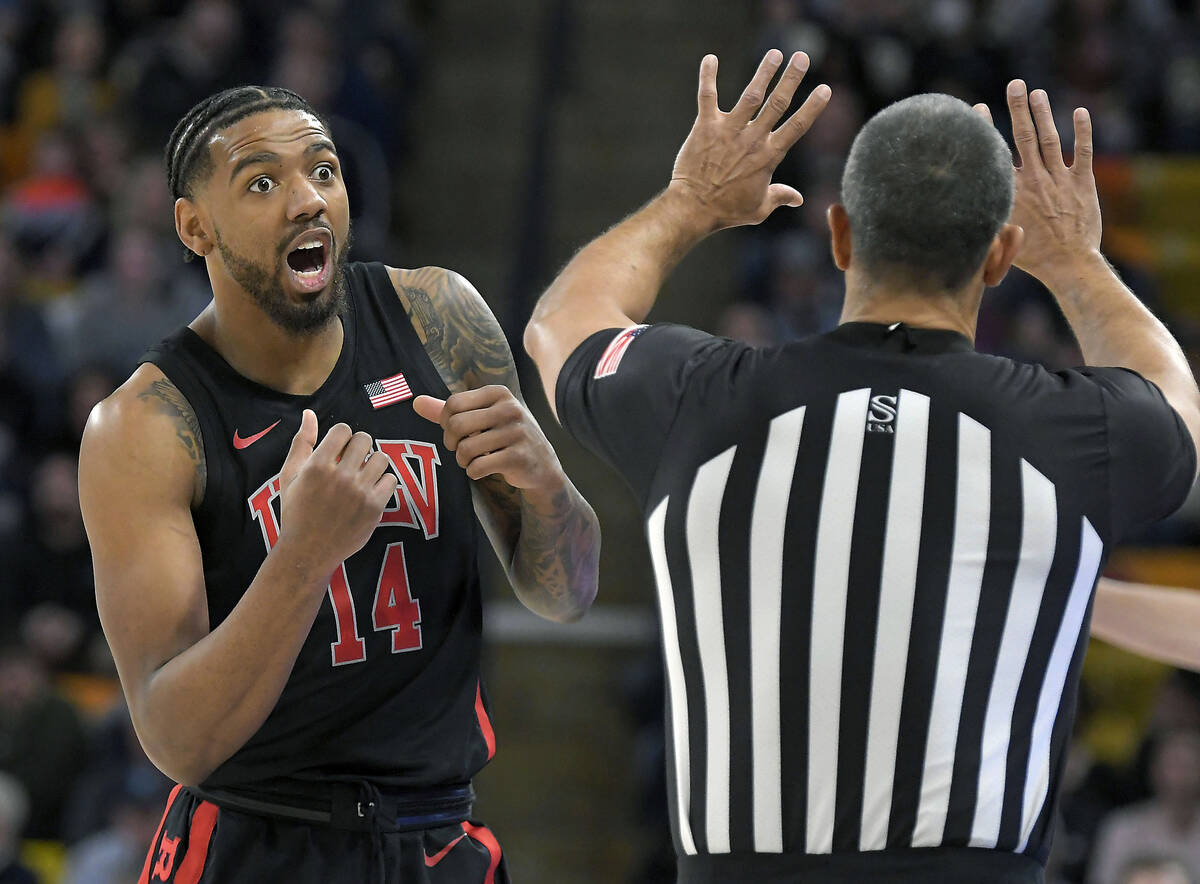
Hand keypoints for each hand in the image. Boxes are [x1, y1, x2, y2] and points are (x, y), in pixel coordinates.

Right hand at [277, 409, 398, 572]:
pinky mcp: (374, 508)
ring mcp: (359, 492)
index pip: (344, 430)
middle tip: (351, 463)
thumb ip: (302, 442)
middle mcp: (340, 477)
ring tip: (362, 476)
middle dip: (359, 447)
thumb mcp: (290, 476)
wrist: (307, 552)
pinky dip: (383, 482)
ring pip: (381, 458)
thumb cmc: (295, 511)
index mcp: (317, 466)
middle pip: (365, 440)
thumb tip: (309, 413)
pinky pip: (391, 480)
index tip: (338, 452)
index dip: (342, 438)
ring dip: (373, 463)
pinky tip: (370, 490)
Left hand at [413, 387, 560, 490]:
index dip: (445, 422)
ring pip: (465, 449)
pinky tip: (482, 469)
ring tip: (469, 460)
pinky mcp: (518, 457)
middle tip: (458, 449)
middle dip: (450, 442)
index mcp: (499, 393)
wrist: (542, 465)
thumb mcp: (483, 417)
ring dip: (461, 460)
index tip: (454, 432)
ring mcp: (516, 433)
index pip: (453, 404)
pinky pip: (477, 467)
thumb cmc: (506, 437)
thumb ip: (449, 410)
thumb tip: (415, 401)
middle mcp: (510, 409)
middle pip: (456, 425)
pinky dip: (473, 472)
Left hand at [669, 49, 829, 232]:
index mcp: (768, 157)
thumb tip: (797, 199)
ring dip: (763, 73)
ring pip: (750, 96)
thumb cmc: (727, 211)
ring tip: (774, 54)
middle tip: (802, 56)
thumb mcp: (758, 209)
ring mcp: (728, 131)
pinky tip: (710, 58)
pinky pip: (708, 97)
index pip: (796, 127)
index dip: (812, 107)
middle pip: (777, 104)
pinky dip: (708, 77)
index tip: (825, 89)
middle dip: (791, 79)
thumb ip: (779, 197)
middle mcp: (751, 140)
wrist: (693, 209)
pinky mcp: (705, 127)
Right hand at [975, 81, 1101, 283]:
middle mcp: (1035, 179)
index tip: (978, 108)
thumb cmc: (1030, 258)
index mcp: (1013, 191)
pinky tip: (1080, 112)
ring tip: (1037, 93)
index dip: (987, 128)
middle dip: (1018, 108)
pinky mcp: (1083, 184)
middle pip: (1025, 136)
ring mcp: (1060, 179)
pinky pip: (1082, 152)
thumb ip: (983, 218)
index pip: (997, 152)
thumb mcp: (998, 238)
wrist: (1068, 264)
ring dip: (1044, 113)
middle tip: (1015, 84)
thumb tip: (956, 210)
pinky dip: (1082, 131)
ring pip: (1050, 139)